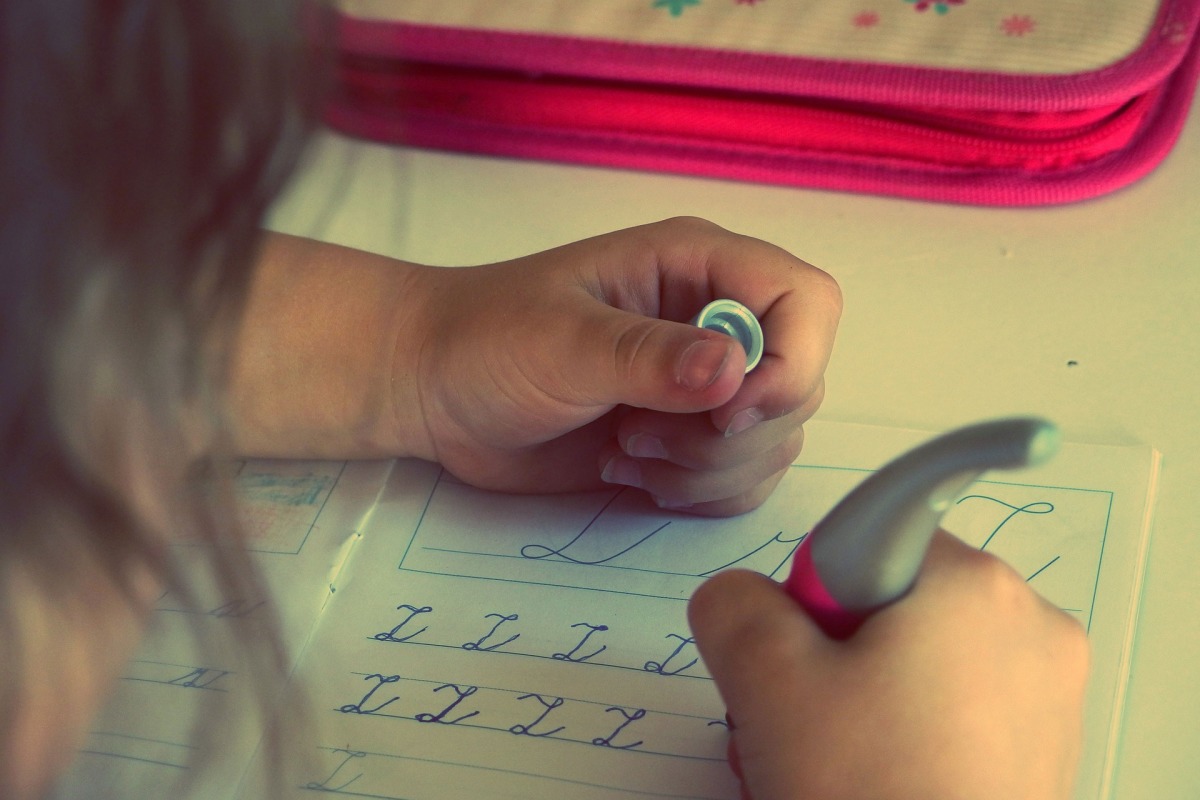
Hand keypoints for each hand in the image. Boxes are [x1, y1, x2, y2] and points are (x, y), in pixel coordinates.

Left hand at [392, 217, 841, 514]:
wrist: (433, 393)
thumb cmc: (485, 341)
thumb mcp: (562, 341)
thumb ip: (649, 357)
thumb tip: (736, 374)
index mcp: (698, 268)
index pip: (806, 302)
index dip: (791, 362)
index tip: (729, 413)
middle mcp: (716, 323)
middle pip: (798, 386)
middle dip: (731, 435)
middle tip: (640, 434)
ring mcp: (705, 388)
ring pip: (774, 443)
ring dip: (706, 470)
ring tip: (625, 450)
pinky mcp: (686, 441)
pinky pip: (741, 481)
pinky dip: (697, 493)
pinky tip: (631, 473)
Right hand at [687, 532, 1089, 798]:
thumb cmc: (869, 791)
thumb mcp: (764, 681)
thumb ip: (732, 605)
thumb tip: (739, 599)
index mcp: (972, 584)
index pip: (866, 540)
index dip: (819, 599)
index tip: (815, 661)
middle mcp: (1031, 623)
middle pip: (894, 602)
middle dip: (839, 655)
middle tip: (815, 724)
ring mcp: (1050, 693)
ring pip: (923, 660)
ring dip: (868, 700)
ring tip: (843, 765)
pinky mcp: (1048, 751)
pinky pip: (960, 710)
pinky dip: (914, 734)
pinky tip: (882, 782)